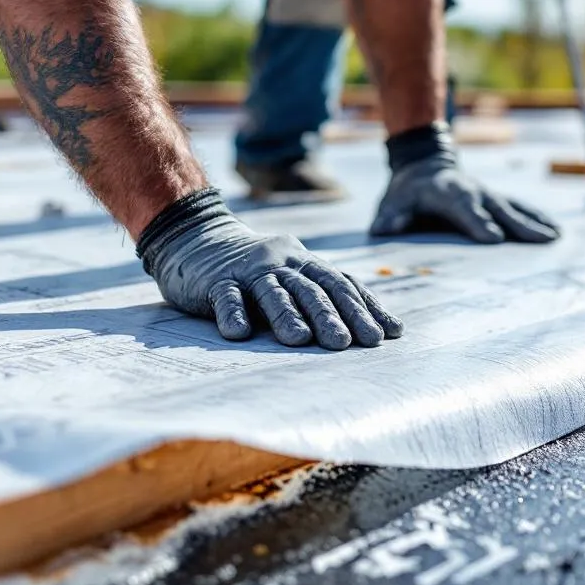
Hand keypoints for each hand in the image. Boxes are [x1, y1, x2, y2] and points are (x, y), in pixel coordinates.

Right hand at [137, 188, 402, 349]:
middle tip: (348, 344)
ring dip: (287, 316)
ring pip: (272, 292)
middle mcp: (282, 263)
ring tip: (300, 341)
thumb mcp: (293, 278)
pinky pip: (226, 297)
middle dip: (332, 316)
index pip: (341, 284)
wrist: (197, 240)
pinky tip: (239, 333)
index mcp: (305, 263)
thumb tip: (378, 331)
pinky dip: (233, 313)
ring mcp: (249, 270)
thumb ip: (324, 298)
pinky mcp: (217, 280)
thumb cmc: (256, 272)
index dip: (365, 308)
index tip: (387, 334)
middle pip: (312, 289)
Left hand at [372, 124, 561, 243]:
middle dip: (519, 225)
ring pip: (514, 208)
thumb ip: (390, 216)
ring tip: (555, 236)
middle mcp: (472, 191)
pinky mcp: (496, 199)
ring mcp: (487, 194)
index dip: (478, 222)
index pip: (464, 209)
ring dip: (535, 222)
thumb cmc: (406, 192)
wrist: (425, 164)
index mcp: (446, 192)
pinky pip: (519, 208)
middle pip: (497, 209)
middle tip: (541, 240)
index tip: (493, 239)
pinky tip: (555, 231)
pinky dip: (537, 218)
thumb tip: (384, 229)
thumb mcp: (392, 202)